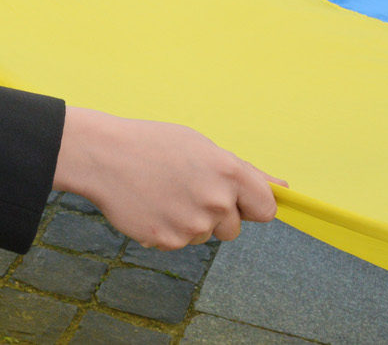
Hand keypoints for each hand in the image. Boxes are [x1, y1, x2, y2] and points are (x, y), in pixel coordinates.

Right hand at [53, 108, 282, 248]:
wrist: (103, 155)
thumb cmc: (152, 144)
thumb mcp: (201, 146)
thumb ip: (244, 171)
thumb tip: (284, 188)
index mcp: (228, 172)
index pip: (266, 208)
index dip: (250, 205)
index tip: (236, 200)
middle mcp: (215, 201)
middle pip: (234, 228)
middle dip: (216, 214)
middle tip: (185, 189)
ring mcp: (192, 225)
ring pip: (204, 235)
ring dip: (190, 221)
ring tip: (163, 193)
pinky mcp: (169, 241)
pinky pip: (179, 243)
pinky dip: (167, 228)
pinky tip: (150, 204)